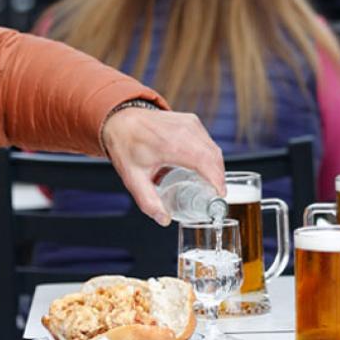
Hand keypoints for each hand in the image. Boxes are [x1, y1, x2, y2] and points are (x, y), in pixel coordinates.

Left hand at [101, 107, 224, 225]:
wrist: (120, 120)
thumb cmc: (126, 145)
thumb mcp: (133, 178)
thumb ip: (148, 201)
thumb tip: (164, 219)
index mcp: (172, 144)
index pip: (205, 162)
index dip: (217, 180)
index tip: (219, 196)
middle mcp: (185, 131)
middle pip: (214, 157)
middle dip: (218, 178)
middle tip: (213, 196)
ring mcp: (190, 124)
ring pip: (213, 148)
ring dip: (215, 167)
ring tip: (209, 185)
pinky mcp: (191, 121)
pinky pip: (208, 141)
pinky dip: (209, 156)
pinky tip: (202, 168)